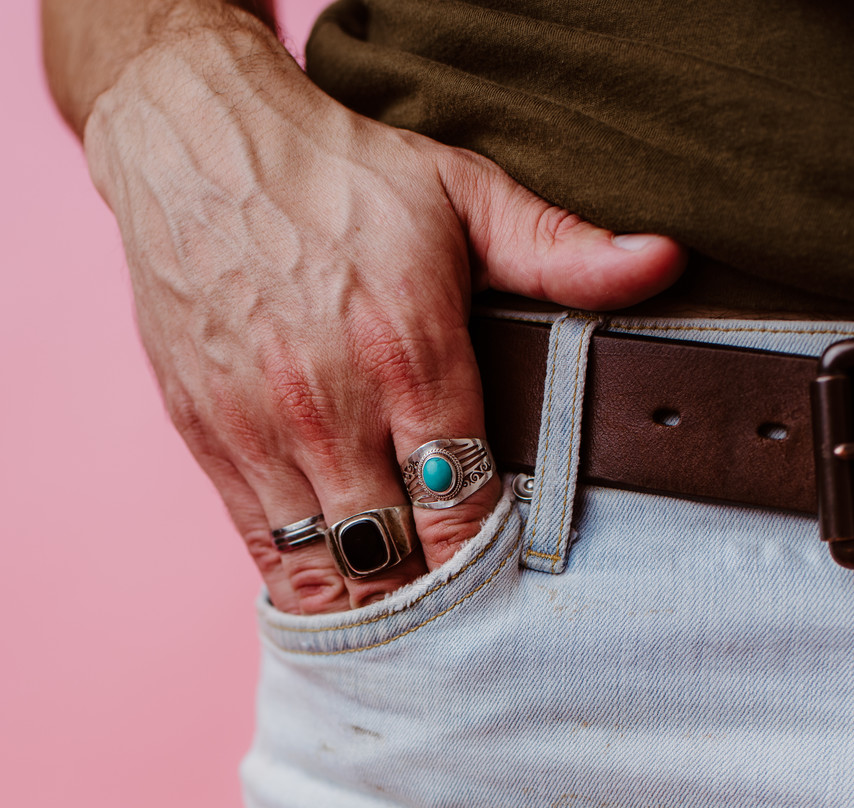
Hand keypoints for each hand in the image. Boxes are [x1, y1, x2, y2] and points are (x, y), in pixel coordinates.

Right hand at [85, 11, 684, 613]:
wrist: (193, 144)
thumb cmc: (336, 172)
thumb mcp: (460, 189)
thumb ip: (558, 246)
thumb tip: (661, 263)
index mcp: (407, 350)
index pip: (463, 504)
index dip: (489, 559)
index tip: (510, 576)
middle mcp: (330, 405)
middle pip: (396, 555)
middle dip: (436, 594)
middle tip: (469, 616)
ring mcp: (261, 431)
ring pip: (328, 571)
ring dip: (373, 601)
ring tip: (410, 611)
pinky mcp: (209, 443)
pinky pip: (265, 553)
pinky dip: (308, 585)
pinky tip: (345, 589)